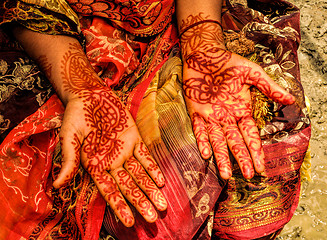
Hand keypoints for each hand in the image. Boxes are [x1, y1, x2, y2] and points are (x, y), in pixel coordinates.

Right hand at [51, 44, 166, 226]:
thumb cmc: (76, 117)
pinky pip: (145, 156)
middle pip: (129, 187)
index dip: (120, 206)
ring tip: (162, 206)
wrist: (90, 95)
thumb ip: (69, 160)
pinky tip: (161, 181)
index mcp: (95, 166)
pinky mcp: (134, 139)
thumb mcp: (69, 138)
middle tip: (153, 219)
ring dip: (151, 189)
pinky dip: (153, 168)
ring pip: (140, 175)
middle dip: (141, 202)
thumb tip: (57, 184)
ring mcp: (124, 151)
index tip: (129, 222)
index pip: (109, 191)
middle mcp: (112, 162)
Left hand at [182, 41, 293, 179]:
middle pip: (236, 142)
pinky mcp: (196, 111)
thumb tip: (291, 100)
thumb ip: (269, 87)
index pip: (251, 135)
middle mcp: (227, 118)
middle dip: (242, 159)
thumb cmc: (229, 62)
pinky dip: (202, 140)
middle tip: (248, 175)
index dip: (256, 151)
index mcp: (242, 110)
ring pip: (218, 141)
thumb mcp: (252, 73)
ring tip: (226, 175)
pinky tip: (206, 154)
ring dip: (222, 157)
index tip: (261, 167)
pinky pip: (199, 129)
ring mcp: (211, 116)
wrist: (205, 54)